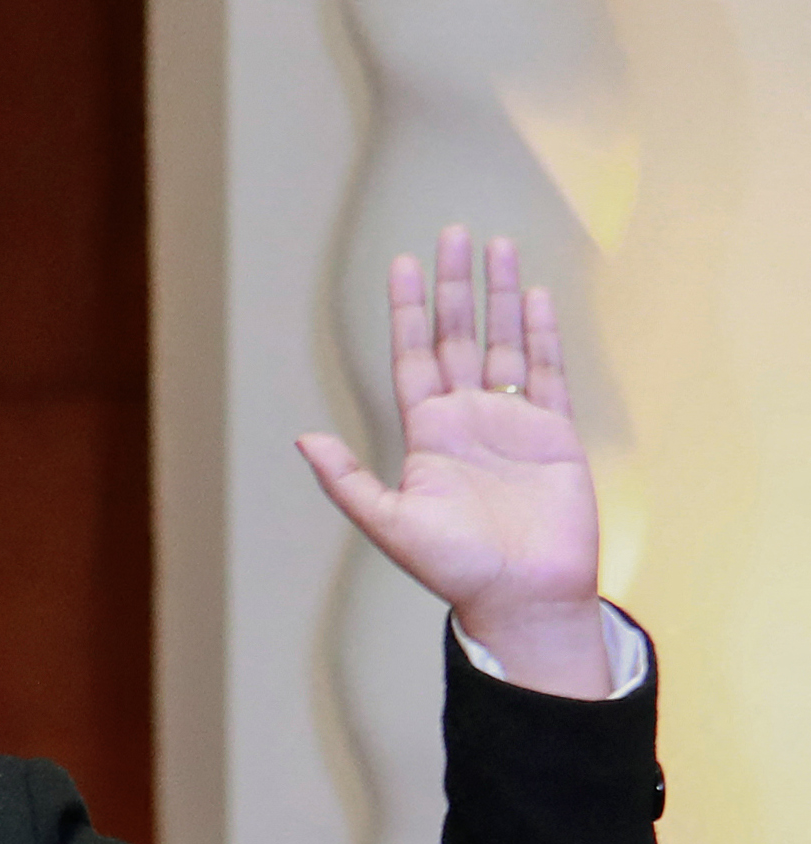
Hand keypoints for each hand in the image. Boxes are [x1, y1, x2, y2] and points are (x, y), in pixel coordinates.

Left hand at [296, 225, 609, 695]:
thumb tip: (303, 439)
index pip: (413, 357)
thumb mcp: (389, 523)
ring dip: (500, 296)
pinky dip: (542, 334)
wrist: (521, 594)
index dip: (409, 311)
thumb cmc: (455, 568)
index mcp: (426, 435)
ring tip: (497, 245)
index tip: (402, 264)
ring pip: (504, 342)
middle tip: (451, 234)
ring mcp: (513, 422)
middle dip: (454, 287)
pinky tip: (535, 297)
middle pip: (458, 337)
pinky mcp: (555, 432)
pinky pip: (548, 372)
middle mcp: (467, 420)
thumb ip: (346, 481)